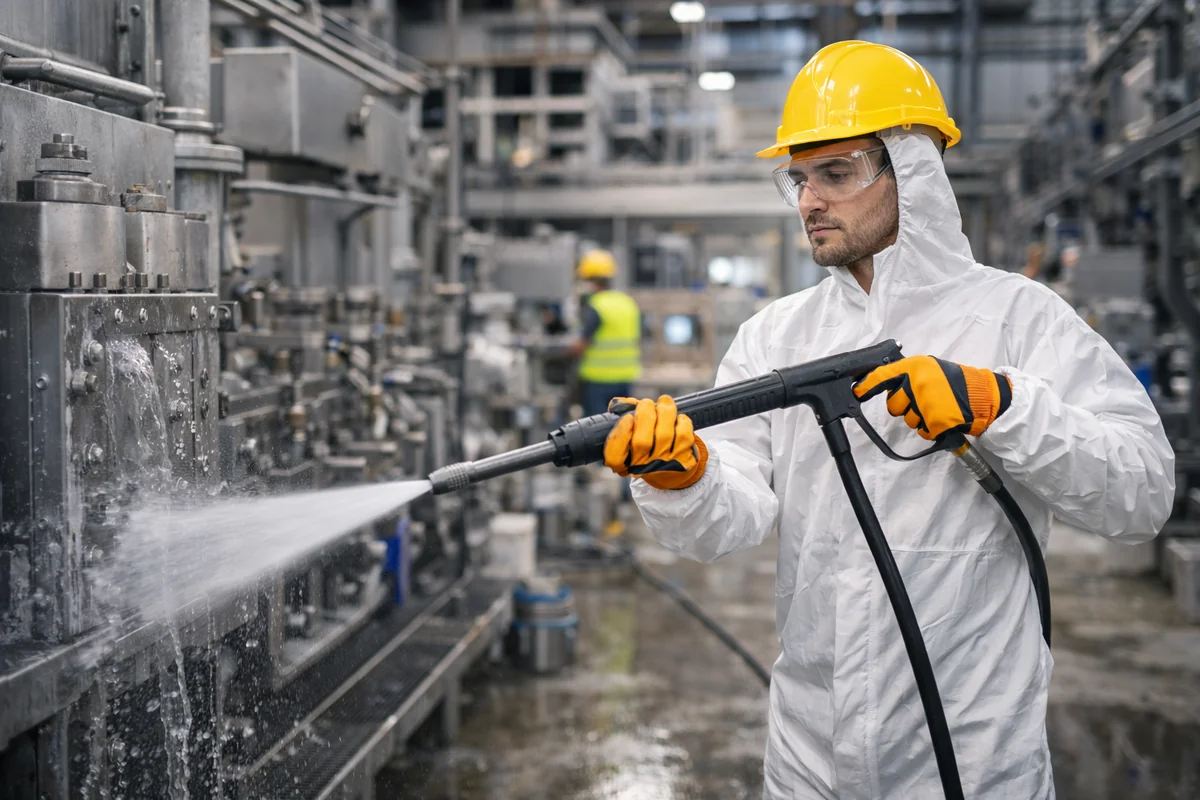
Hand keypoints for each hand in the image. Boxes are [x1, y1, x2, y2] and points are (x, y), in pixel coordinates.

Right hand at [603, 396, 708, 489]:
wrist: (672, 467)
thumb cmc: (646, 443)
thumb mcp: (629, 432)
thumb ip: (621, 415)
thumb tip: (623, 402)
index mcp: (623, 463)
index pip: (614, 456)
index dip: (619, 435)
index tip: (627, 418)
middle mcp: (642, 468)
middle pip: (641, 442)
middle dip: (645, 414)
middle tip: (646, 403)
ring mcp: (664, 465)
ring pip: (664, 435)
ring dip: (665, 412)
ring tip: (664, 403)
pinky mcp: (684, 461)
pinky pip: (684, 436)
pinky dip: (682, 421)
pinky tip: (678, 419)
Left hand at [854, 355, 1011, 439]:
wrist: (983, 396)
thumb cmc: (956, 382)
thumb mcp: (931, 368)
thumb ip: (908, 374)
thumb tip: (882, 383)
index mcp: (915, 368)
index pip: (883, 376)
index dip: (867, 386)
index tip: (856, 393)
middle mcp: (918, 384)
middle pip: (893, 406)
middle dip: (903, 407)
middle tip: (921, 401)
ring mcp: (926, 404)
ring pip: (908, 420)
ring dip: (919, 418)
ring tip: (938, 407)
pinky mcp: (935, 422)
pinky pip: (922, 431)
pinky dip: (931, 429)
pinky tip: (943, 418)